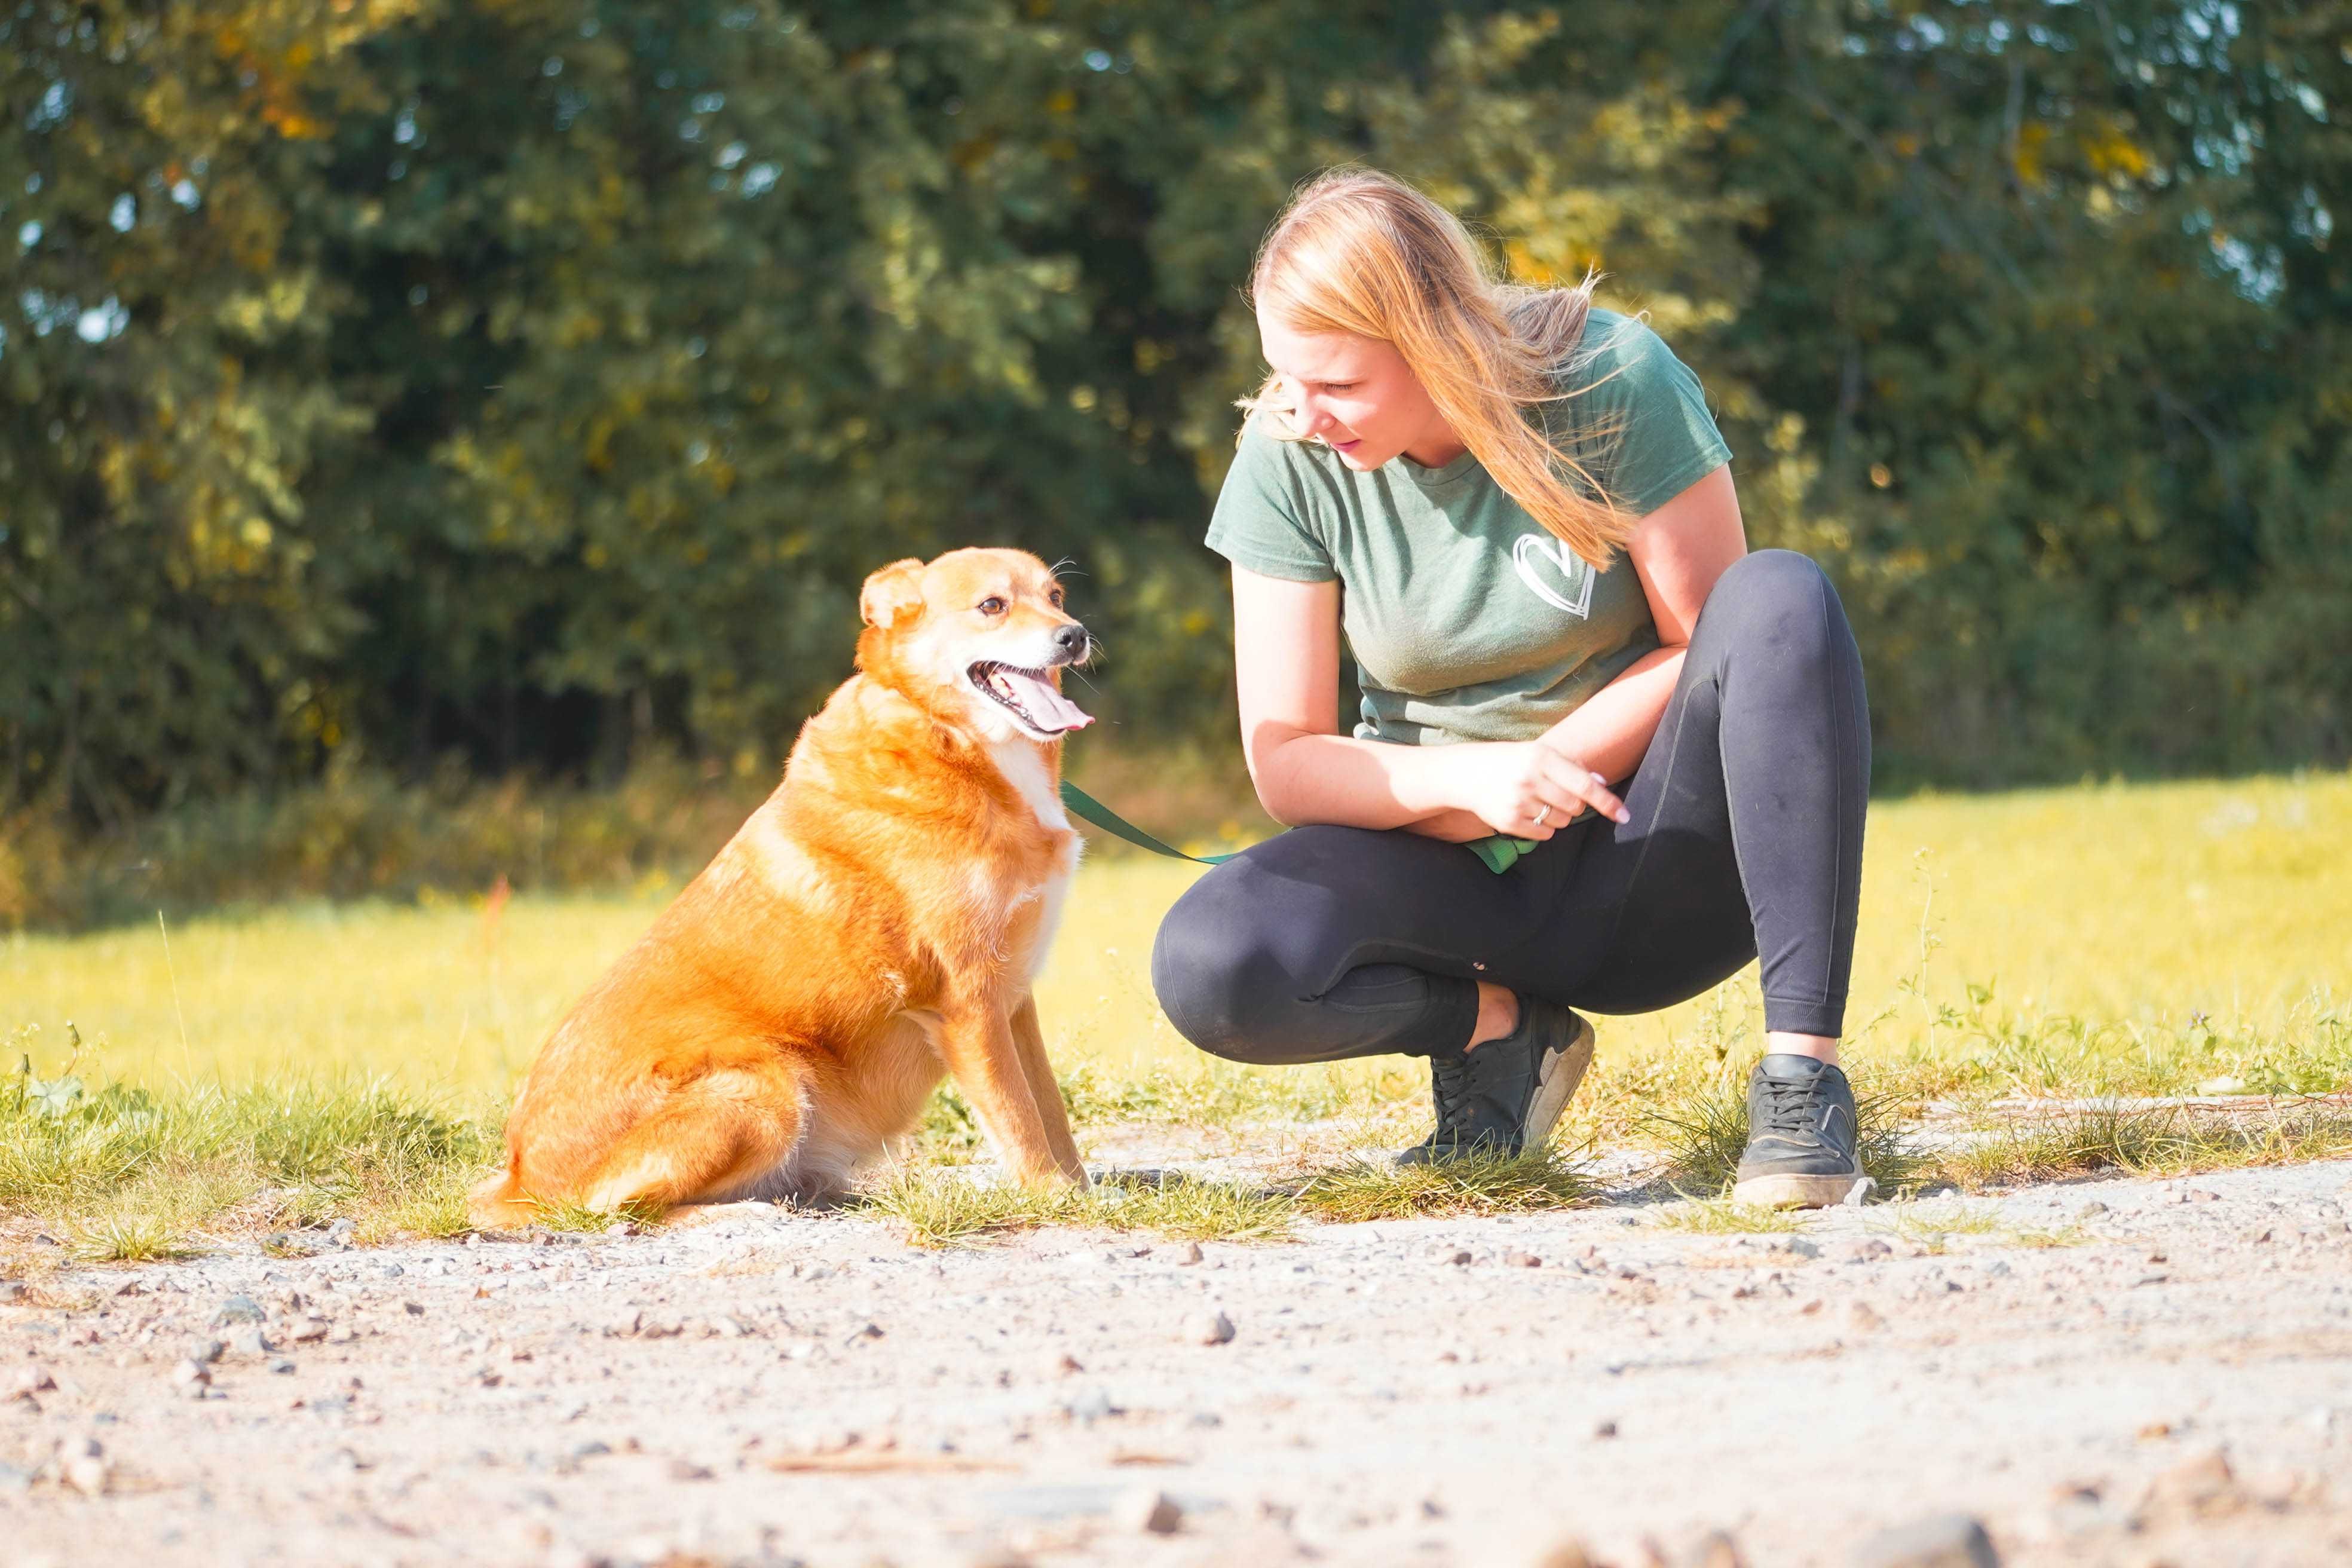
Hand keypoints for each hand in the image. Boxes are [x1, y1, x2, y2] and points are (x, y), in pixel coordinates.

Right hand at [1449, 741, 1629, 840]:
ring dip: (1557, 815)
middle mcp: (1530, 779)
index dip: (1607, 801)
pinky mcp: (1509, 822)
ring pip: (1561, 822)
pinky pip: (1544, 834)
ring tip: (1536, 801)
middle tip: (1555, 794)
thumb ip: (1572, 766)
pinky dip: (1543, 827)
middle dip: (1574, 804)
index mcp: (1541, 757)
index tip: (1624, 815)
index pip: (1584, 785)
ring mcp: (1519, 802)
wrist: (1466, 774)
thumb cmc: (1511, 761)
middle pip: (1575, 807)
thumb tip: (1601, 782)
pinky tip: (1527, 812)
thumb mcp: (1539, 753)